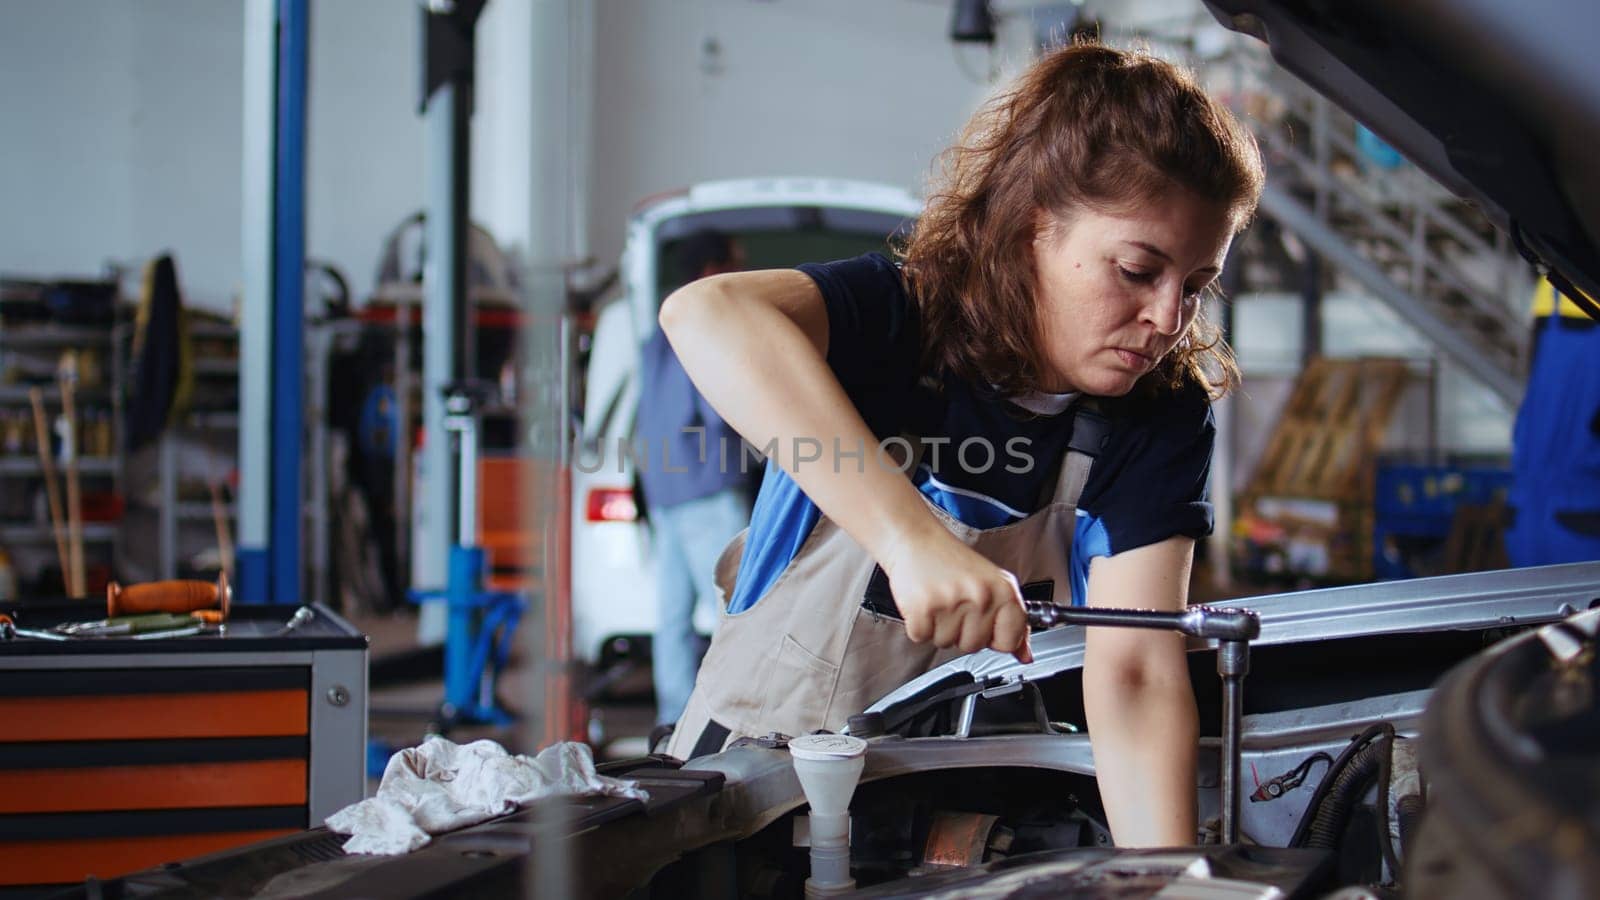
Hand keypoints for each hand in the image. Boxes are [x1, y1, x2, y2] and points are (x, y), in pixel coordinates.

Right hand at [880, 531, 1032, 663]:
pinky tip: (923, 602)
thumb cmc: (951, 560)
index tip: (984, 622)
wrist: (915, 539)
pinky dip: (919, 625)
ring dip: (939, 628)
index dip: (993, 636)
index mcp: (1004, 590)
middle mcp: (981, 596)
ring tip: (939, 600)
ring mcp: (952, 604)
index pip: (1010, 641)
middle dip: (961, 631)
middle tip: (954, 603)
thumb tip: (1025, 655)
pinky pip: (922, 638)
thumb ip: (1011, 620)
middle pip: (974, 646)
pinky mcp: (923, 610)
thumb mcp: (991, 583)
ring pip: (947, 644)